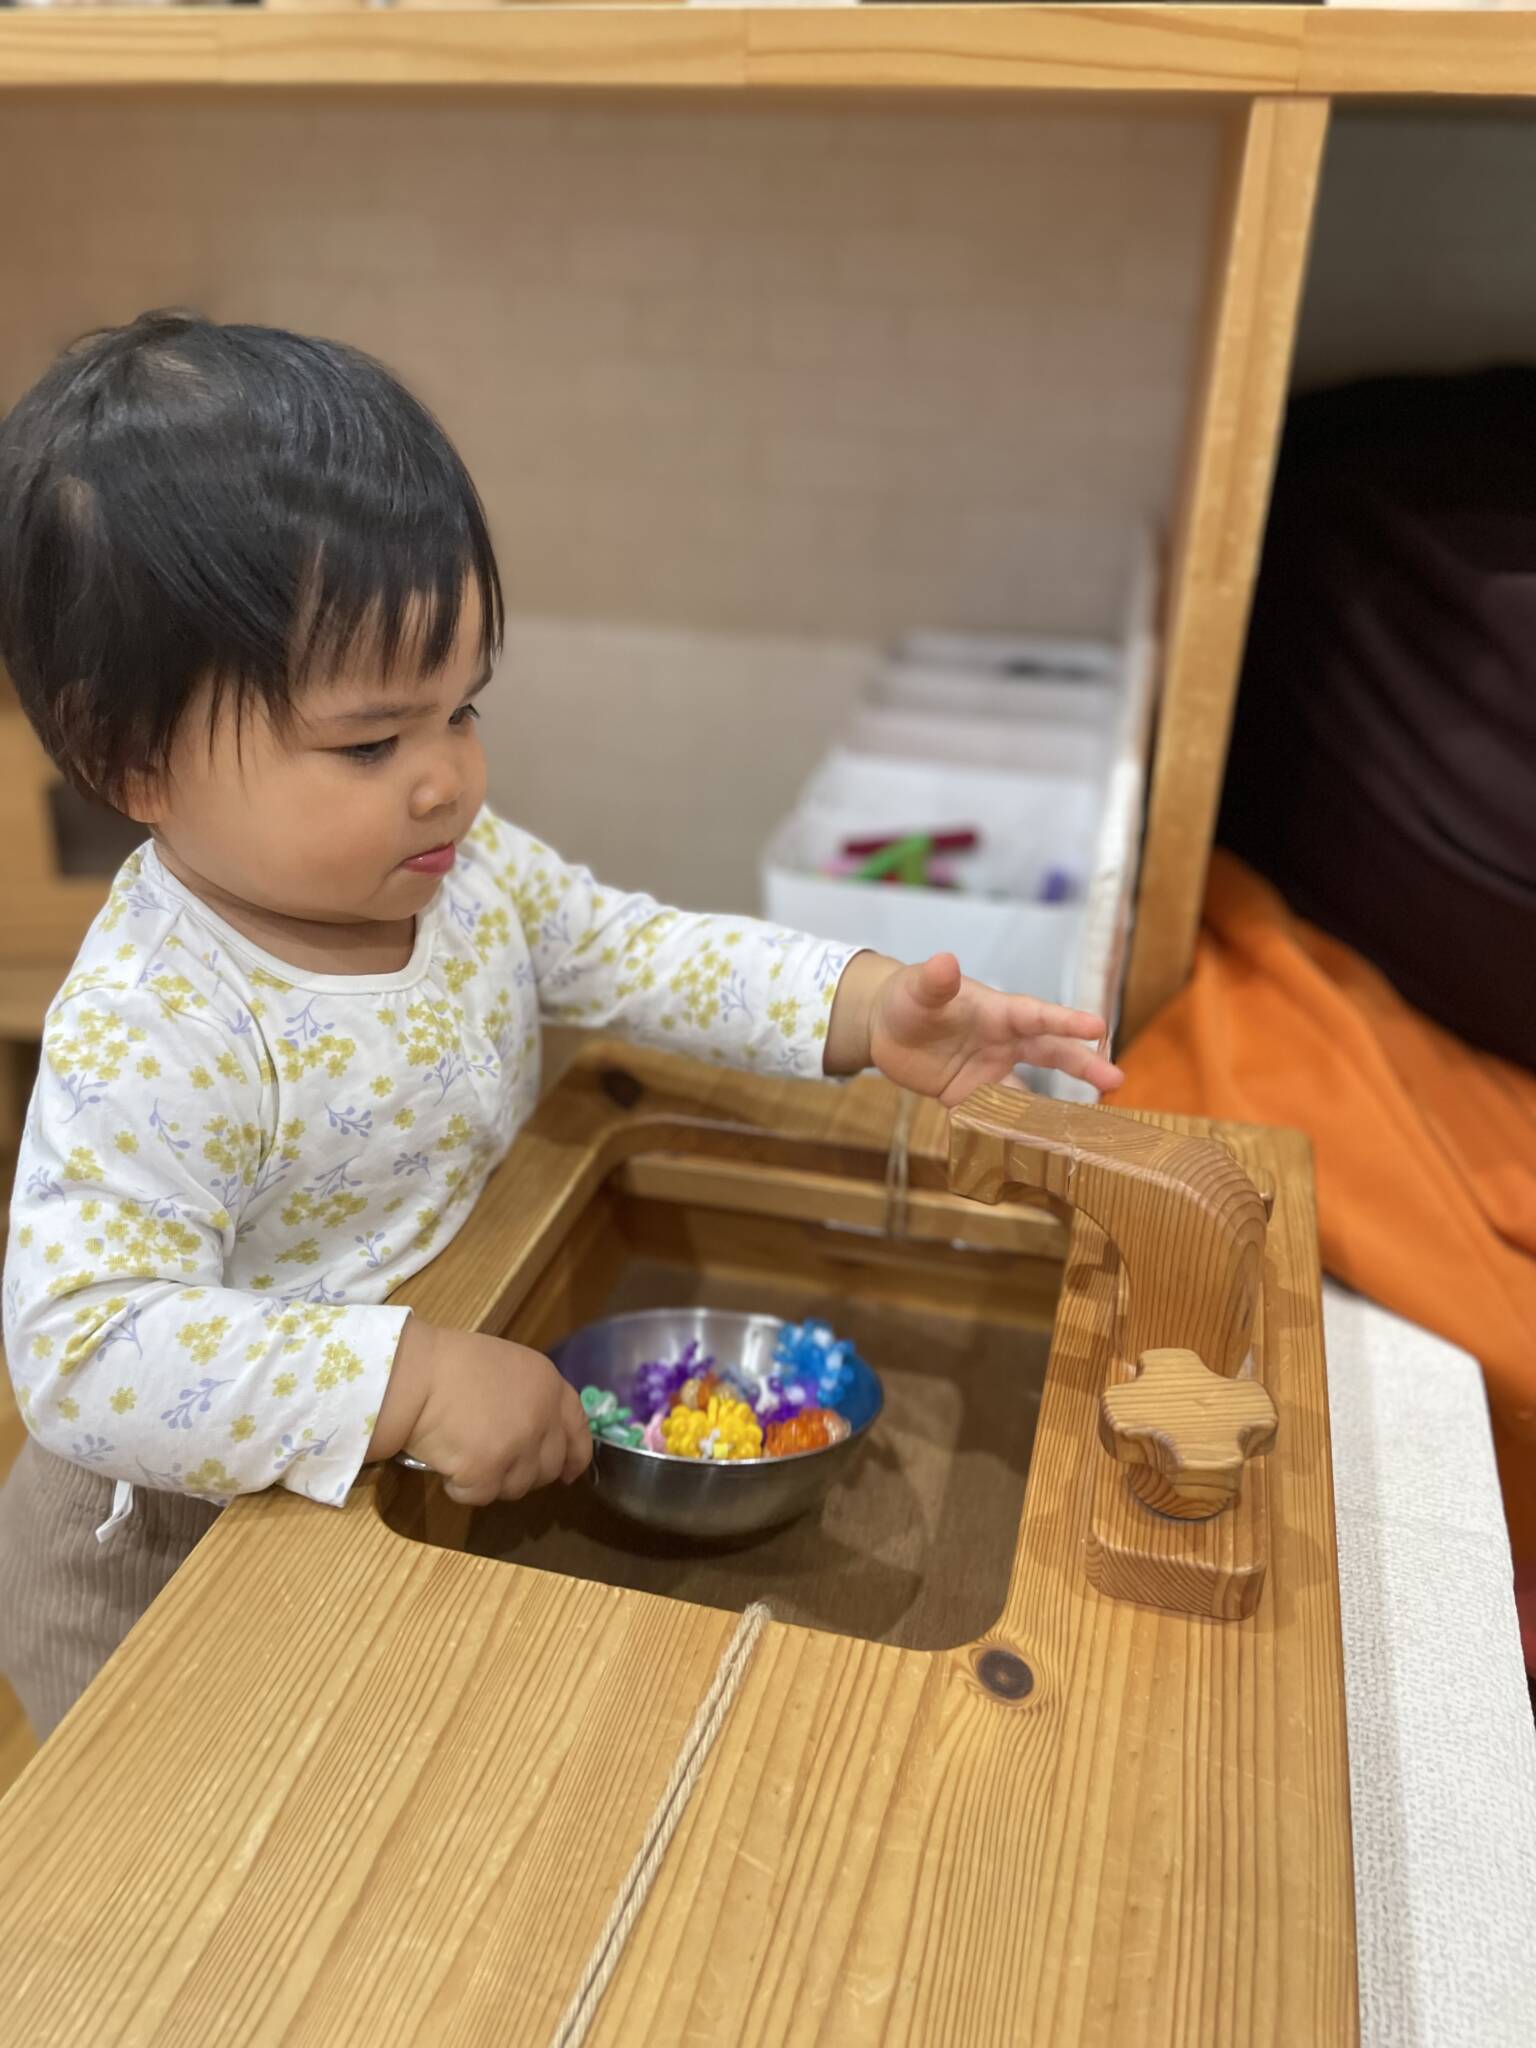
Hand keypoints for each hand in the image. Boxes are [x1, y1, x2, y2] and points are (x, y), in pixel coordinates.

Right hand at [368, 1317, 590, 1505]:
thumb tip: (536, 1434)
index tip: (569, 1473)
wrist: (414, 1373)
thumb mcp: (506, 1366)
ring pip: (516, 1487)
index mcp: (548, 1386)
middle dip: (525, 1474)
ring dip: (492, 1481)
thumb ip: (530, 1397)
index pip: (578, 1429)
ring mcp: (517, 1446)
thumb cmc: (450, 1364)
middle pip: (548, 1467)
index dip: (576, 1455)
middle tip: (495, 1464)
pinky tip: (446, 1464)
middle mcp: (542, 1418)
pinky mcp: (486, 1470)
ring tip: (463, 1455)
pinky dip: (461, 1488)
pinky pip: (479, 1496)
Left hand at [827, 951, 1123, 1105]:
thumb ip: (935, 982)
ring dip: (1051, 1109)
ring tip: (1080, 1130)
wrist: (886, 1029)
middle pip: (1050, 1054)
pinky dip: (1009, 1132)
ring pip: (1028, 1093)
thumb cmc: (911, 998)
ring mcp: (989, 1073)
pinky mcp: (970, 1098)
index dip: (1066, 1021)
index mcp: (998, 1011)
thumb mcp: (919, 989)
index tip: (1098, 1027)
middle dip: (1083, 1066)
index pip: (1037, 1015)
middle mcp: (1003, 1043)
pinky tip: (1027, 1152)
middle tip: (1116, 1081)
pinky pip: (995, 1117)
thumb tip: (945, 961)